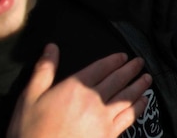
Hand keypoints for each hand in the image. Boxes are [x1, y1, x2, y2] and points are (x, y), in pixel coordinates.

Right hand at [7, 43, 151, 137]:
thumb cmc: (30, 130)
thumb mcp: (29, 97)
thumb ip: (43, 71)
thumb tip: (52, 47)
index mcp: (75, 87)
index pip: (100, 68)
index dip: (114, 61)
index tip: (124, 57)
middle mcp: (93, 99)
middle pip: (117, 80)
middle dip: (131, 69)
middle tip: (140, 62)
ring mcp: (104, 118)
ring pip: (127, 96)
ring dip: (139, 85)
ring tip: (147, 78)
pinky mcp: (109, 134)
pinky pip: (129, 117)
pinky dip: (138, 107)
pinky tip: (144, 101)